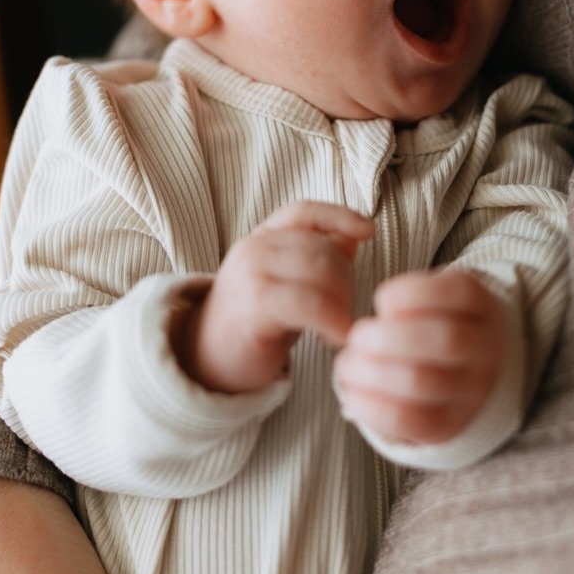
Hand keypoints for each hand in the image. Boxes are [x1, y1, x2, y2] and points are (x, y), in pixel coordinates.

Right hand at [172, 202, 373, 393]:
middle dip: (347, 281)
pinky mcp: (254, 304)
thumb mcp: (289, 283)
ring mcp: (251, 273)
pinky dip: (331, 319)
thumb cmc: (255, 323)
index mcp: (262, 237)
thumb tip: (355, 236)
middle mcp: (254, 248)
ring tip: (339, 328)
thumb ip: (317, 258)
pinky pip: (308, 302)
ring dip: (342, 302)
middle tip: (346, 313)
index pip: (304, 211)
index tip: (368, 230)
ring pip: (320, 271)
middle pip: (322, 247)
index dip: (339, 216)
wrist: (205, 361)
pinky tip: (336, 337)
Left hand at [333, 267, 504, 444]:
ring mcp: (472, 391)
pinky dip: (373, 407)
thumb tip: (365, 332)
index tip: (383, 301)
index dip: (410, 294)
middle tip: (358, 337)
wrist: (465, 372)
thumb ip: (406, 301)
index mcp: (482, 307)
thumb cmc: (435, 325)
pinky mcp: (451, 424)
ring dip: (372, 371)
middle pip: (445, 340)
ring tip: (348, 365)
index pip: (459, 292)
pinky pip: (411, 421)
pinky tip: (353, 392)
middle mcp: (485, 349)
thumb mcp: (433, 299)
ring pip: (423, 383)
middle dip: (388, 337)